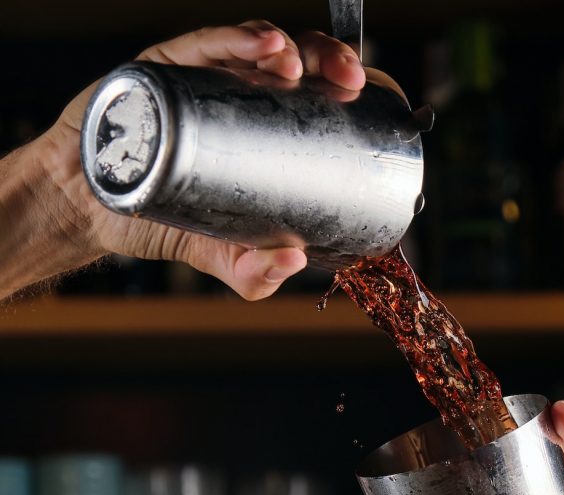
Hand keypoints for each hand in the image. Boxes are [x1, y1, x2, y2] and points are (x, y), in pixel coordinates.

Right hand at [36, 22, 366, 298]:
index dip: (341, 89)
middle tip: (346, 78)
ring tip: (300, 63)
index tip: (362, 98)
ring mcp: (200, 77)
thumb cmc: (160, 220)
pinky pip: (203, 45)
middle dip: (327, 59)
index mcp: (260, 128)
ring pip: (253, 44)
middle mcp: (235, 95)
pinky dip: (234, 40)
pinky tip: (262, 45)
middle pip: (293, 63)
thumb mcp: (218, 255)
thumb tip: (296, 264)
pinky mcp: (162, 68)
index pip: (311, 96)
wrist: (87, 210)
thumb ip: (254, 272)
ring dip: (286, 44)